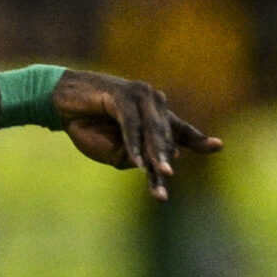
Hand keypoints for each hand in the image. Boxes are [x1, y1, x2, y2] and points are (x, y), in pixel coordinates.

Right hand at [53, 70, 219, 198]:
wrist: (59, 102)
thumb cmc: (86, 125)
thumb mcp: (112, 152)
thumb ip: (131, 158)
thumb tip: (145, 162)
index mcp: (152, 116)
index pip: (178, 130)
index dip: (197, 139)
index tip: (217, 146)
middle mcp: (151, 103)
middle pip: (164, 137)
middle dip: (164, 161)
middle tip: (168, 180)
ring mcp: (138, 97)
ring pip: (151, 131)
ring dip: (154, 155)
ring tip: (162, 175)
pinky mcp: (121, 96)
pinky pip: (131, 124)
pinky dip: (132, 144)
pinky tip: (134, 161)